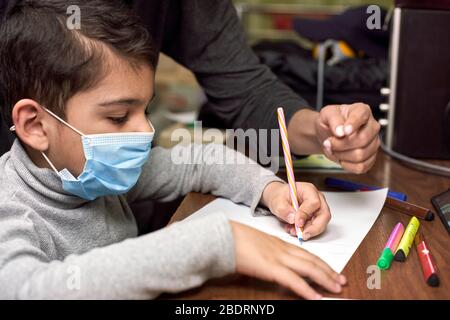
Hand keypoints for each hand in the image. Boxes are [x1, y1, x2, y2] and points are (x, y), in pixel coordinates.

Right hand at [230, 221, 346, 299]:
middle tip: (341, 280)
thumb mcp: (255, 243)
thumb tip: (269, 260)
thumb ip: (266, 251)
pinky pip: (294, 281)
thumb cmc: (234, 238)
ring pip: (308, 269)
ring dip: (325, 279)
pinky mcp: (270, 268)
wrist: (222, 236)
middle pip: (312, 260)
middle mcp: (282, 249)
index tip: (331, 269)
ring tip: (336, 288)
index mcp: (278, 243)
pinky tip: (316, 297)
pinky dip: (307, 290)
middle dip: (329, 271)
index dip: (321, 262)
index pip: (306, 253)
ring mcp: (277, 258)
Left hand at [261, 181, 330, 240]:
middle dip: (314, 228)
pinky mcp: (315, 218)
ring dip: (308, 231)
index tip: (297, 223)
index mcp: (309, 190)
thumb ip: (283, 210)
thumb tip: (293, 219)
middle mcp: (317, 199)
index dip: (306, 214)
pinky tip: (293, 230)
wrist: (279, 199)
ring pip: (321, 223)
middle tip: (303, 235)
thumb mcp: (277, 201)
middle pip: (324, 215)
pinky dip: (305, 231)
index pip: (313, 202)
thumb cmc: (280, 196)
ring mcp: (317, 209)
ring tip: (293, 231)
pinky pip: (314, 227)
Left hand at [315, 103, 380, 173]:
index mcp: (363, 111)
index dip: (352, 125)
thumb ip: (333, 119)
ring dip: (341, 155)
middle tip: (328, 142)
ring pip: (360, 155)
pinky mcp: (371, 158)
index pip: (361, 116)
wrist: (327, 135)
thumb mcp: (326, 114)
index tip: (343, 132)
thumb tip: (341, 131)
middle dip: (340, 144)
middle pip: (362, 139)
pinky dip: (346, 165)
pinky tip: (341, 157)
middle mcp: (372, 127)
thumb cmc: (330, 122)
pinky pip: (361, 167)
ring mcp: (374, 143)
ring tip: (333, 149)